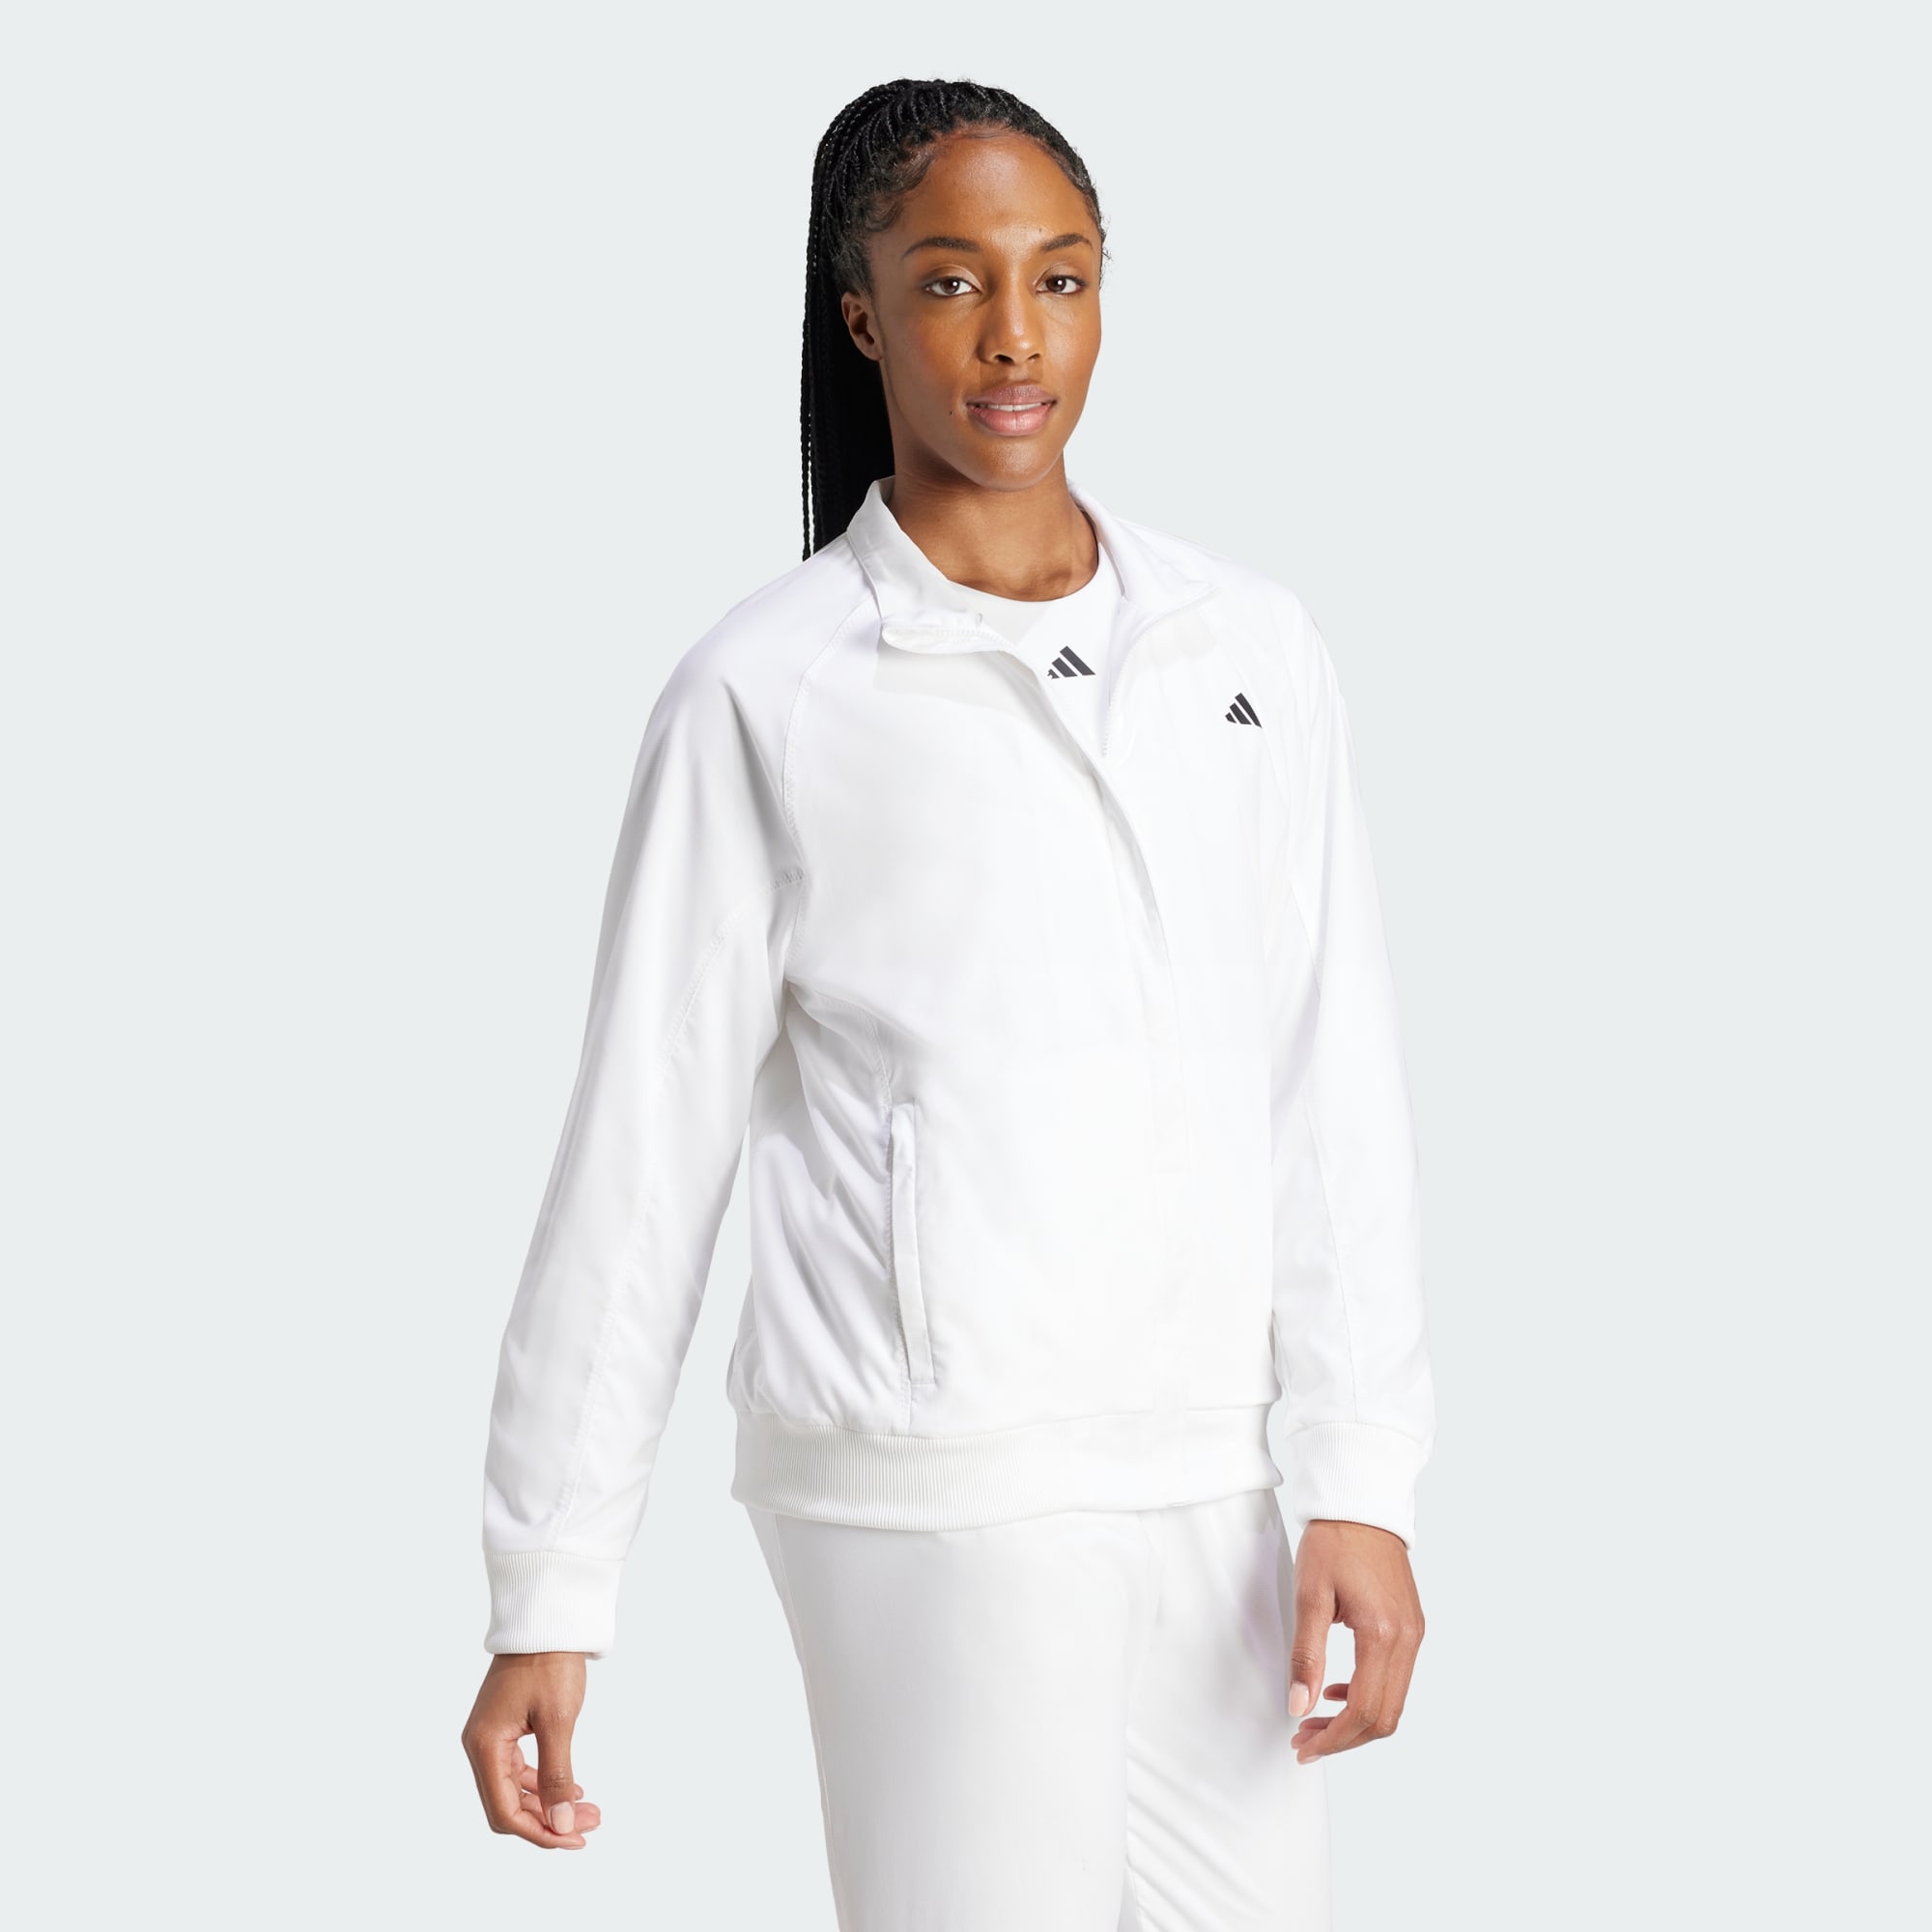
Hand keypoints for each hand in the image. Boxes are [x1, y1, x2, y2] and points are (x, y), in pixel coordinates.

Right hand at [461, 1652, 602, 1847]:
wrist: (546, 1620)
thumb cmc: (550, 1663)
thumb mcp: (559, 1721)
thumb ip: (557, 1776)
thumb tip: (561, 1824)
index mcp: (484, 1746)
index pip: (504, 1811)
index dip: (539, 1832)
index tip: (574, 1838)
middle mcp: (480, 1746)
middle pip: (507, 1805)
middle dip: (547, 1820)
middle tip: (589, 1825)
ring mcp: (489, 1737)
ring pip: (513, 1789)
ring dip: (547, 1803)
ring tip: (587, 1810)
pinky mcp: (503, 1728)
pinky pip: (518, 1769)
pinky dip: (542, 1783)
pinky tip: (571, 1788)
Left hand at [1286, 1518, 1424, 1763]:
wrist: (1361, 1504)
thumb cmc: (1334, 1542)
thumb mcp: (1309, 1595)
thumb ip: (1306, 1655)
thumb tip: (1298, 1706)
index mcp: (1383, 1634)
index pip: (1365, 1711)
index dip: (1333, 1739)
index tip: (1303, 1746)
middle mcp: (1407, 1640)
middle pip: (1384, 1718)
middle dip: (1344, 1739)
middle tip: (1304, 1742)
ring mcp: (1414, 1635)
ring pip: (1392, 1703)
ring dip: (1355, 1722)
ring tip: (1314, 1721)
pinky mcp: (1411, 1627)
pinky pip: (1396, 1680)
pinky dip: (1368, 1697)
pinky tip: (1337, 1691)